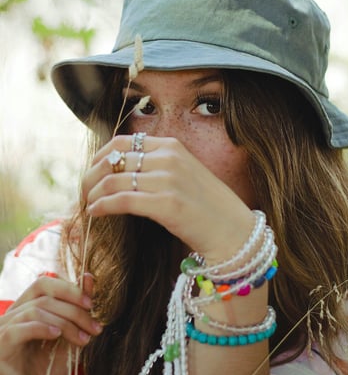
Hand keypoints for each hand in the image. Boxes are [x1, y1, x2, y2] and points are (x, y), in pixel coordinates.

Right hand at [0, 273, 101, 374]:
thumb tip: (89, 277)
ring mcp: (2, 330)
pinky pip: (17, 330)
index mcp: (27, 308)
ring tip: (82, 338)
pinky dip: (41, 328)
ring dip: (66, 322)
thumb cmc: (52, 369)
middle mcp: (12, 315)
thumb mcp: (70, 335)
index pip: (44, 283)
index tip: (91, 304)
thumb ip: (78, 308)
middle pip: (44, 296)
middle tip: (94, 327)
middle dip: (74, 309)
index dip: (69, 288)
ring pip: (35, 310)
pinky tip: (57, 336)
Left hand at [82, 135, 254, 263]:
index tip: (93, 173)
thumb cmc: (209, 208)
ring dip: (93, 193)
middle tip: (84, 192)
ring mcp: (168, 180)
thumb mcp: (185, 175)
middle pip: (113, 159)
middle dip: (91, 176)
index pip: (123, 142)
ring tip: (89, 205)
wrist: (235, 232)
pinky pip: (121, 199)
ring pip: (113, 179)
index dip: (100, 157)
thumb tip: (122, 173)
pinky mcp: (167, 204)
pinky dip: (102, 206)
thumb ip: (158, 167)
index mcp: (172, 146)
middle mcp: (169, 158)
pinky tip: (96, 213)